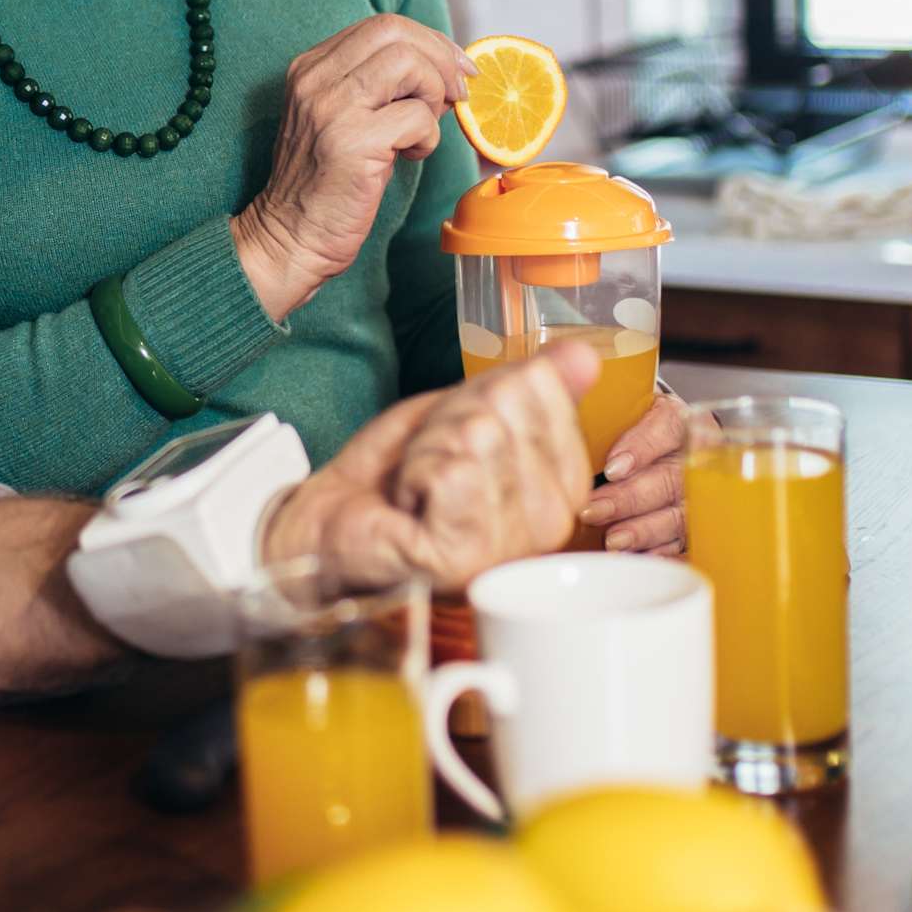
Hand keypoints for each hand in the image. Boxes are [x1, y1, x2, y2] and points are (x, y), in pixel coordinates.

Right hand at [231, 15, 472, 321]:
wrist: (291, 237)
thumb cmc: (325, 183)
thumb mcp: (342, 118)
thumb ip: (380, 87)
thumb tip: (445, 71)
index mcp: (311, 67)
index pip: (382, 26)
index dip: (430, 41)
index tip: (454, 68)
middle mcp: (316, 80)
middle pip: (396, 32)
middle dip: (441, 59)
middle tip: (456, 94)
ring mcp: (331, 109)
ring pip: (409, 64)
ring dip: (434, 95)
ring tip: (422, 129)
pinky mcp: (352, 143)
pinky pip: (417, 117)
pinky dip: (428, 138)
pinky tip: (409, 156)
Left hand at [262, 345, 596, 593]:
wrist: (328, 520)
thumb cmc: (394, 472)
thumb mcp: (465, 411)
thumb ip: (530, 386)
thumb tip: (583, 355)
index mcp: (562, 488)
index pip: (544, 391)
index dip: (482, 396)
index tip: (456, 435)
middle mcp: (550, 526)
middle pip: (509, 408)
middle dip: (451, 419)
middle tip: (429, 461)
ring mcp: (511, 547)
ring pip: (480, 436)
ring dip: (428, 447)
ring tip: (417, 483)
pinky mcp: (467, 557)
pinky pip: (453, 470)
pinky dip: (414, 472)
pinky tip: (408, 503)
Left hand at [585, 393, 689, 553]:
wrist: (648, 446)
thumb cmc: (626, 429)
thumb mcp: (616, 410)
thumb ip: (596, 411)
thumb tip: (562, 400)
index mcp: (677, 419)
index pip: (668, 427)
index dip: (642, 447)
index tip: (612, 467)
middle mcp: (693, 455)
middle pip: (671, 477)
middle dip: (630, 497)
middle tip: (595, 510)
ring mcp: (699, 493)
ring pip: (680, 513)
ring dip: (645, 529)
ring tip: (613, 540)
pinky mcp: (695, 525)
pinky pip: (686, 543)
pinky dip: (663, 553)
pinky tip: (641, 558)